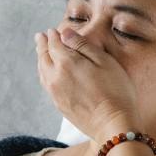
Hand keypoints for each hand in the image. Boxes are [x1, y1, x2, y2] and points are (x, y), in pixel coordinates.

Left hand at [35, 27, 142, 142]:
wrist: (111, 124)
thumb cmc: (115, 91)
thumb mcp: (104, 61)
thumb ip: (83, 46)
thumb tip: (64, 33)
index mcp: (66, 62)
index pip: (54, 44)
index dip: (53, 36)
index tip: (51, 30)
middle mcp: (55, 77)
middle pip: (44, 57)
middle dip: (42, 45)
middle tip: (40, 37)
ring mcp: (55, 93)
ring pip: (42, 71)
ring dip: (41, 59)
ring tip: (41, 52)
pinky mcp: (58, 105)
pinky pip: (45, 84)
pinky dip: (43, 73)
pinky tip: (47, 72)